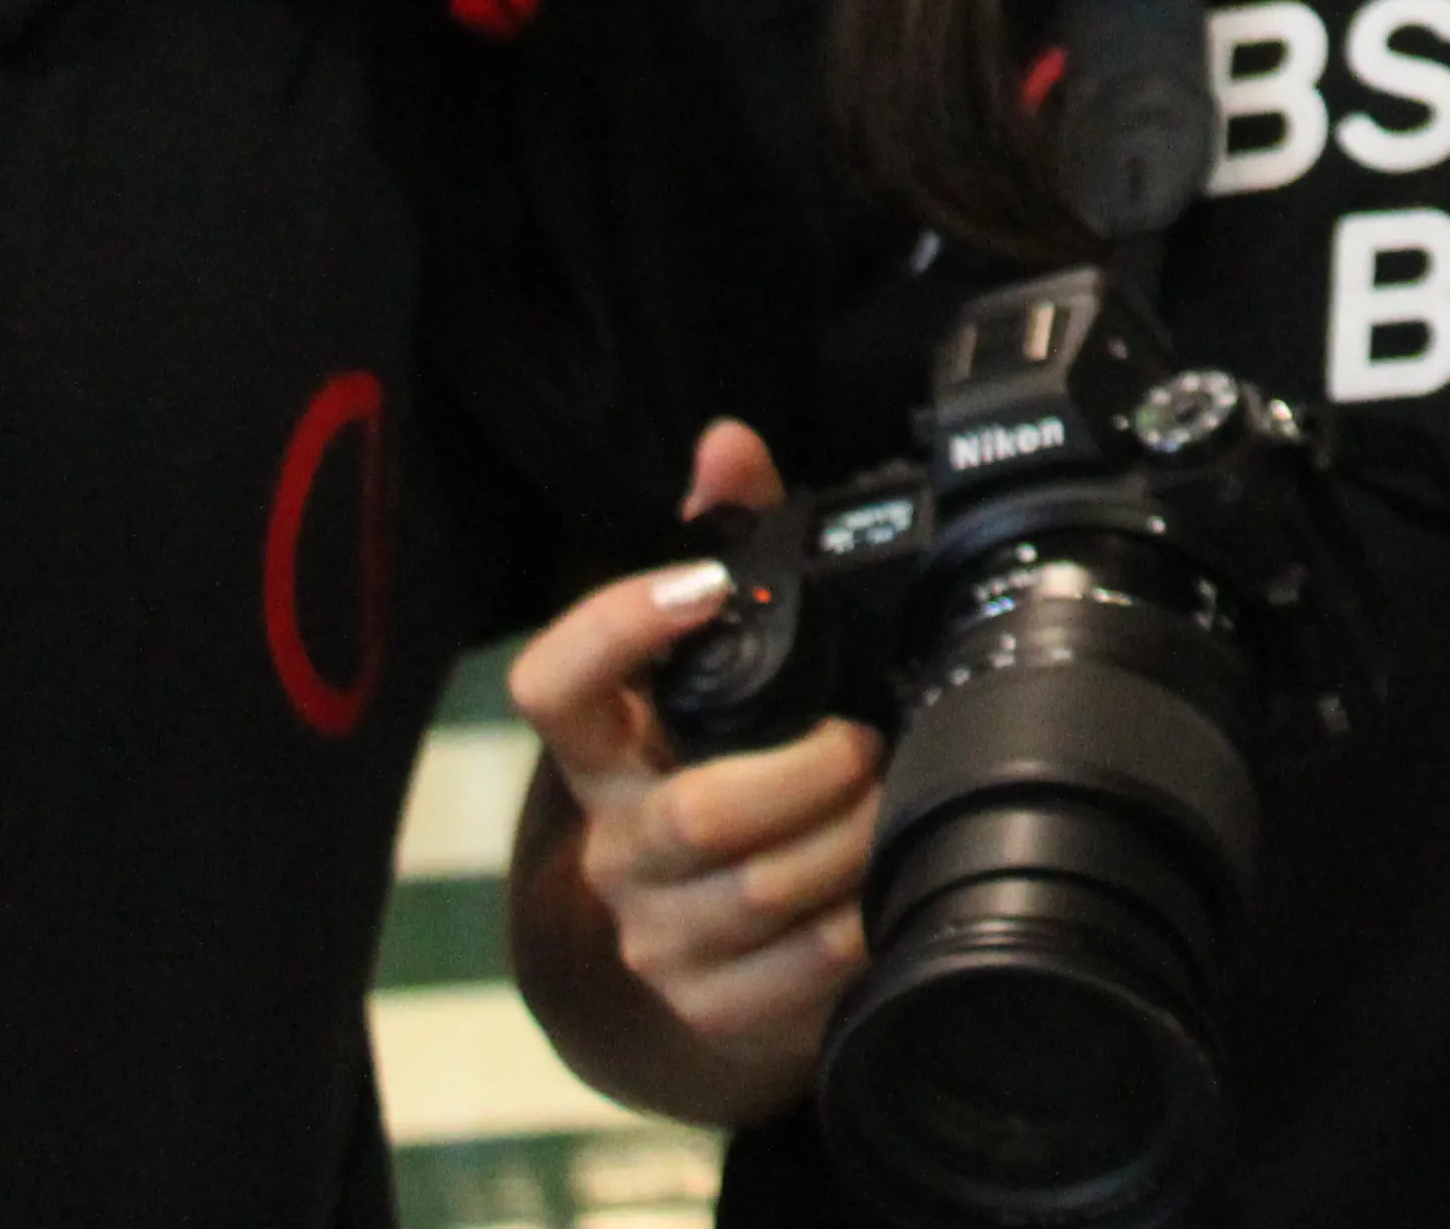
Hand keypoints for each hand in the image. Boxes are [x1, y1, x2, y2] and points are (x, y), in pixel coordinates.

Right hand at [504, 420, 883, 1120]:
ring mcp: (659, 931)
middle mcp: (618, 843)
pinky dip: (860, 920)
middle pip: (694, 814)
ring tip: (893, 800)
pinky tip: (886, 883)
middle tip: (867, 739)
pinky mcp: (713, 1005)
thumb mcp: (729, 666)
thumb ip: (731, 543)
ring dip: (849, 842)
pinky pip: (799, 967)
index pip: (556, 684)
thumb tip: (726, 443)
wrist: (714, 951)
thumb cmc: (729, 771)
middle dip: (805, 774)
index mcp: (608, 747)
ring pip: (758, 893)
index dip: (615, 631)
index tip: (702, 591)